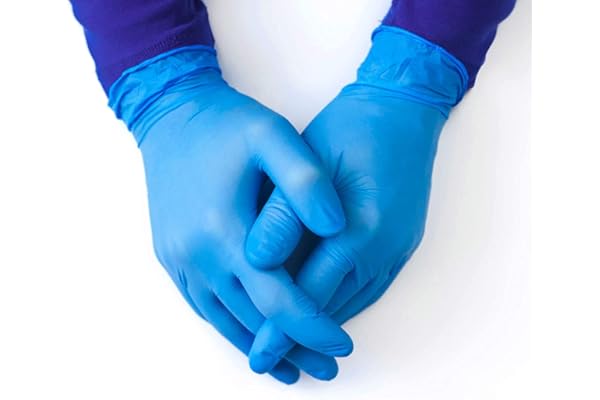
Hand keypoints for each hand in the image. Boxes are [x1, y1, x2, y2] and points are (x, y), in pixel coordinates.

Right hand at [108, 47, 352, 382]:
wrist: (170, 116)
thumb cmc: (227, 126)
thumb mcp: (271, 136)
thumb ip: (305, 181)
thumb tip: (337, 226)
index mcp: (224, 230)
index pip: (277, 299)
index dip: (312, 326)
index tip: (342, 345)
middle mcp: (196, 255)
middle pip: (251, 320)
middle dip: (293, 347)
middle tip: (327, 366)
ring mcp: (178, 260)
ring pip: (224, 321)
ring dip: (260, 346)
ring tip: (294, 367)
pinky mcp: (170, 257)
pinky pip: (203, 306)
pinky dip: (230, 328)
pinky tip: (250, 336)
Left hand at [243, 27, 468, 373]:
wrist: (403, 110)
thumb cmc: (352, 130)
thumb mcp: (311, 162)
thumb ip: (284, 214)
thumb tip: (256, 260)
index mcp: (360, 231)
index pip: (311, 296)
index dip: (281, 327)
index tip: (257, 353)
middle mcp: (383, 251)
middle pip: (333, 310)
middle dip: (298, 338)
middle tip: (267, 358)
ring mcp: (396, 251)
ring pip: (352, 304)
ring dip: (320, 326)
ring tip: (289, 344)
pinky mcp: (400, 246)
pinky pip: (367, 289)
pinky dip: (340, 305)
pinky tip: (321, 309)